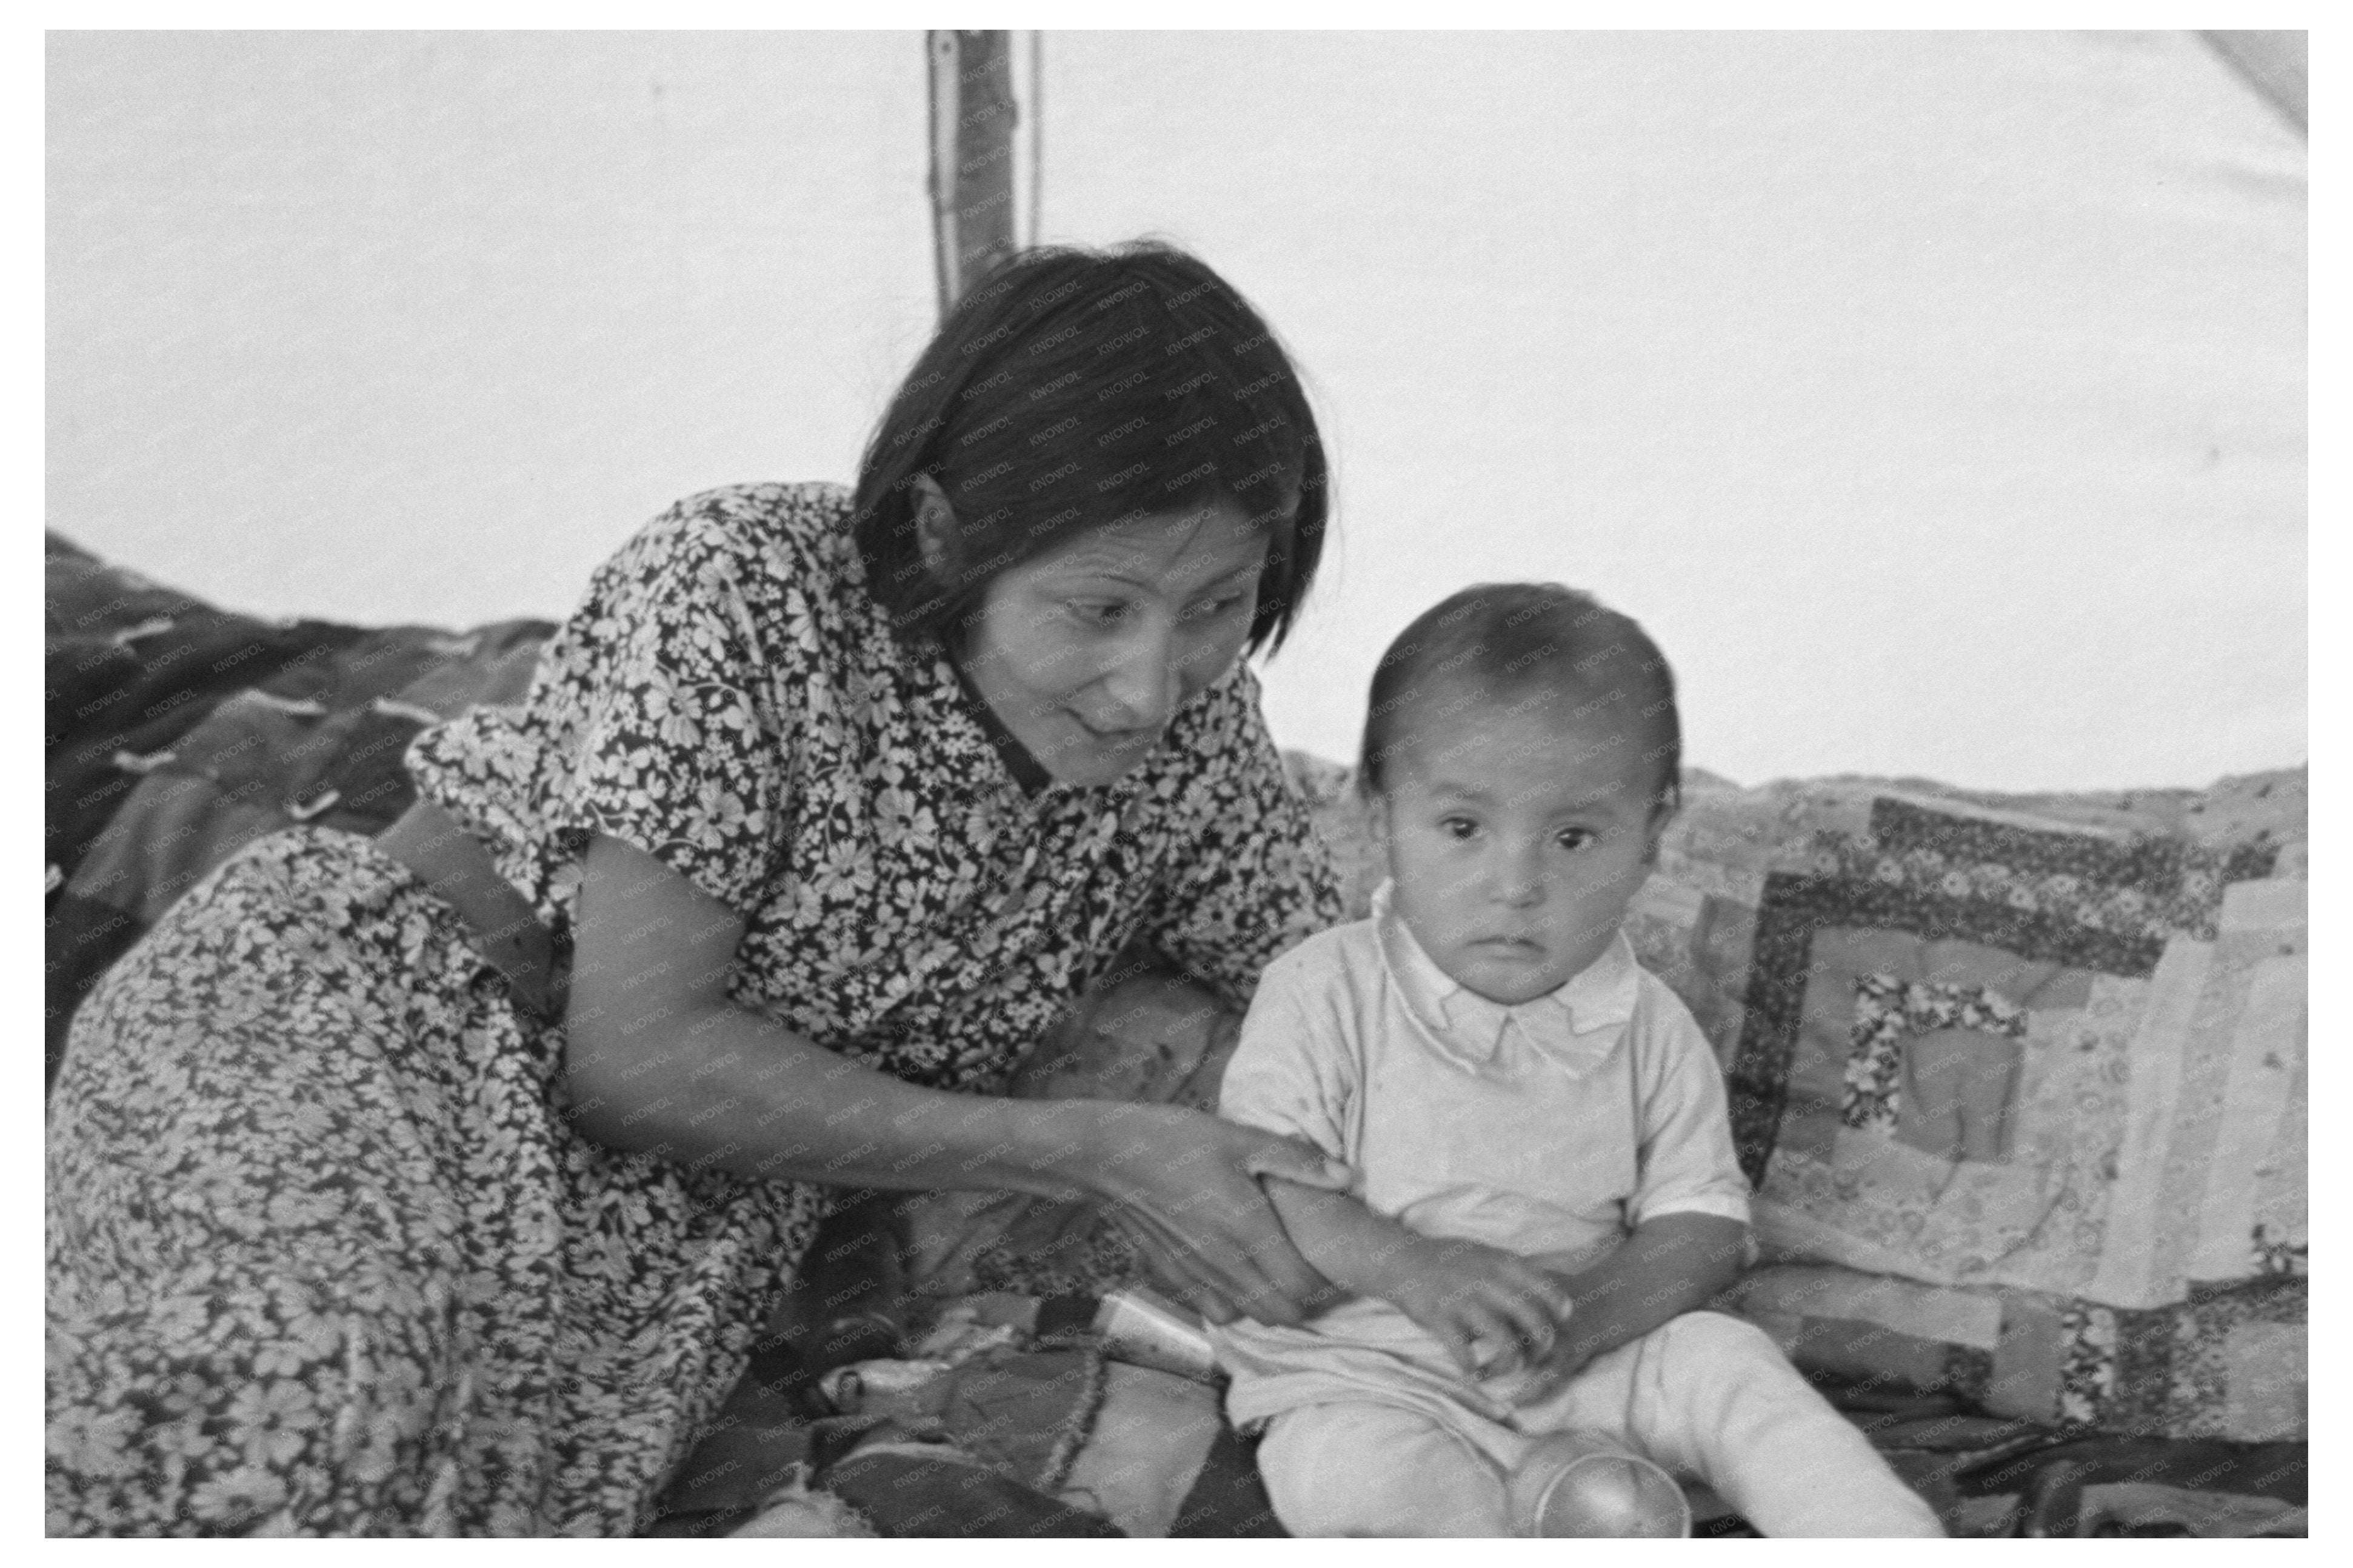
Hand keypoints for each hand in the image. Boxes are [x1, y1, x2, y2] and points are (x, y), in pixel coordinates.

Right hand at [1073, 1102, 1352, 1328]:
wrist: (1108, 1156)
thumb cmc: (1177, 1139)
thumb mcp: (1240, 1138)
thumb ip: (1296, 1160)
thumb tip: (1349, 1176)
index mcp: (1247, 1228)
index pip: (1302, 1286)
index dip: (1325, 1283)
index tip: (1328, 1262)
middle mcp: (1223, 1261)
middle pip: (1280, 1313)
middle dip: (1302, 1302)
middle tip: (1308, 1270)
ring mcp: (1195, 1273)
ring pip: (1248, 1317)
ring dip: (1268, 1305)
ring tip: (1275, 1274)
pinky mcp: (1172, 1275)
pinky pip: (1213, 1310)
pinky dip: (1232, 1303)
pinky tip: (1236, 1274)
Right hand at [1381, 1234, 1572, 1382]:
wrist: (1400, 1260)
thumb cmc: (1447, 1259)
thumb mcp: (1483, 1253)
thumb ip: (1511, 1268)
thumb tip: (1547, 1279)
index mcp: (1499, 1263)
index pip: (1543, 1285)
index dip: (1557, 1305)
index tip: (1562, 1319)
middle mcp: (1486, 1281)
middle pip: (1531, 1318)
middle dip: (1542, 1343)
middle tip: (1538, 1356)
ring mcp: (1463, 1300)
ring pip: (1504, 1341)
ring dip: (1510, 1363)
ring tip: (1506, 1371)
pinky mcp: (1440, 1319)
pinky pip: (1464, 1352)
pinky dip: (1471, 1368)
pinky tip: (1473, 1373)